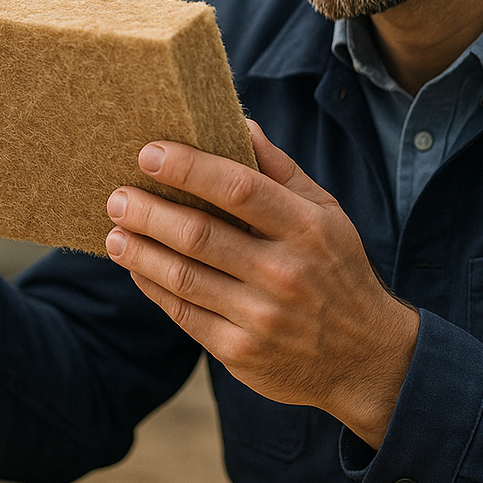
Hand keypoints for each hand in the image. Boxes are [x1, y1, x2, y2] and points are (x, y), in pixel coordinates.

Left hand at [103, 119, 417, 447]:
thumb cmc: (338, 271)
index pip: (238, 187)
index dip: (188, 168)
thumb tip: (239, 122)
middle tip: (117, 196)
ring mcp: (261, 317)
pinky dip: (153, 287)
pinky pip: (183, 314)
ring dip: (139, 251)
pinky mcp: (240, 352)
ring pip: (182, 276)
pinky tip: (136, 268)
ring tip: (114, 231)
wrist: (369, 360)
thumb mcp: (326, 214)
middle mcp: (284, 272)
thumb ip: (280, 169)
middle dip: (148, 211)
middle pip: (198, 234)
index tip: (149, 154)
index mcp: (305, 228)